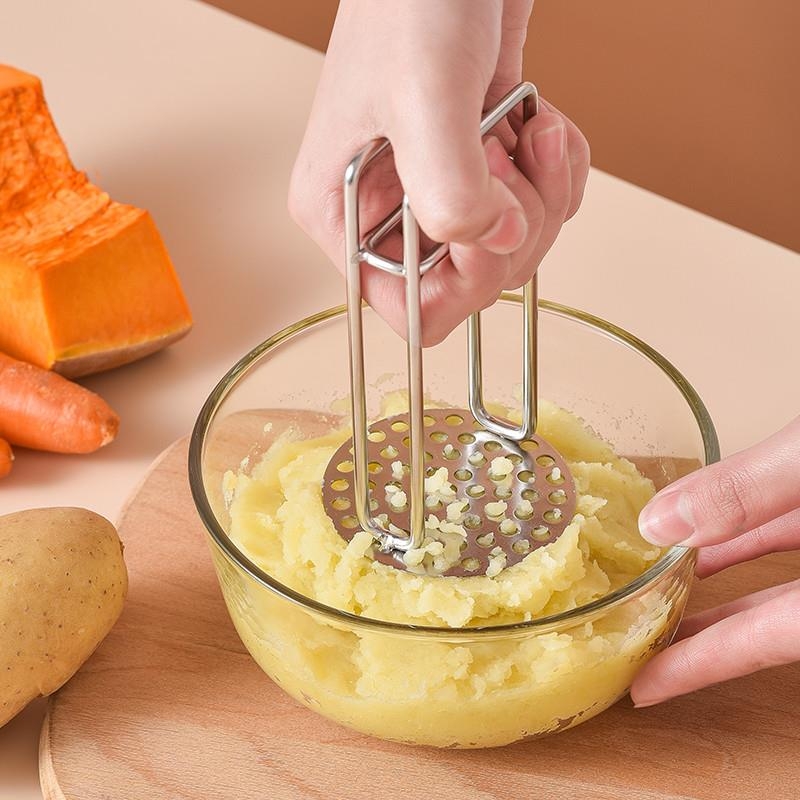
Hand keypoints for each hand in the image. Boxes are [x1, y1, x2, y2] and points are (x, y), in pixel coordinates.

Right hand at [289, 0, 589, 345]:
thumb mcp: (424, 90)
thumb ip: (449, 186)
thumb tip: (493, 243)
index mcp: (341, 212)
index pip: (404, 309)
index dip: (458, 286)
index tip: (488, 229)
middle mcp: (385, 210)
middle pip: (470, 283)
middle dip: (513, 230)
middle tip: (507, 160)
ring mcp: (436, 189)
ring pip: (511, 249)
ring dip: (543, 195)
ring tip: (531, 132)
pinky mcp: (481, 165)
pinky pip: (539, 207)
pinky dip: (560, 171)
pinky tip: (542, 124)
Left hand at [631, 415, 799, 706]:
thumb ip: (749, 491)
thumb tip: (662, 521)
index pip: (761, 641)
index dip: (699, 668)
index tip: (642, 689)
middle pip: (761, 621)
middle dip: (697, 633)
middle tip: (634, 643)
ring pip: (769, 574)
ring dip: (710, 576)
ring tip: (652, 585)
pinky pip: (782, 529)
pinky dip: (741, 532)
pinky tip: (702, 530)